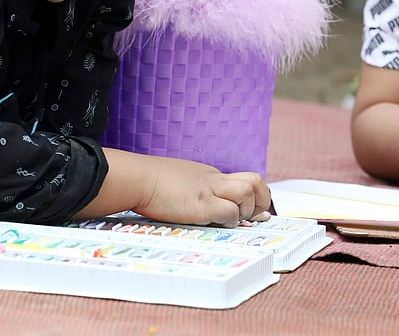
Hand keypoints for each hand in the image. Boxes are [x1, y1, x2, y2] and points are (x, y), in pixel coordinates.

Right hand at [131, 156, 271, 226]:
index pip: (244, 180)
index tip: (256, 212)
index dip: (255, 196)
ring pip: (247, 192)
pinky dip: (229, 221)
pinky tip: (216, 223)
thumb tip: (202, 204)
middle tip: (253, 216)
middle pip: (255, 180)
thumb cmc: (150, 181)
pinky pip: (229, 212)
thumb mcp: (179, 180)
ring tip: (232, 220)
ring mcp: (209, 191)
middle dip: (261, 200)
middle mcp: (214, 180)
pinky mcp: (201, 205)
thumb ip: (194, 189)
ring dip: (245, 210)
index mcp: (210, 175)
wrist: (137, 178)